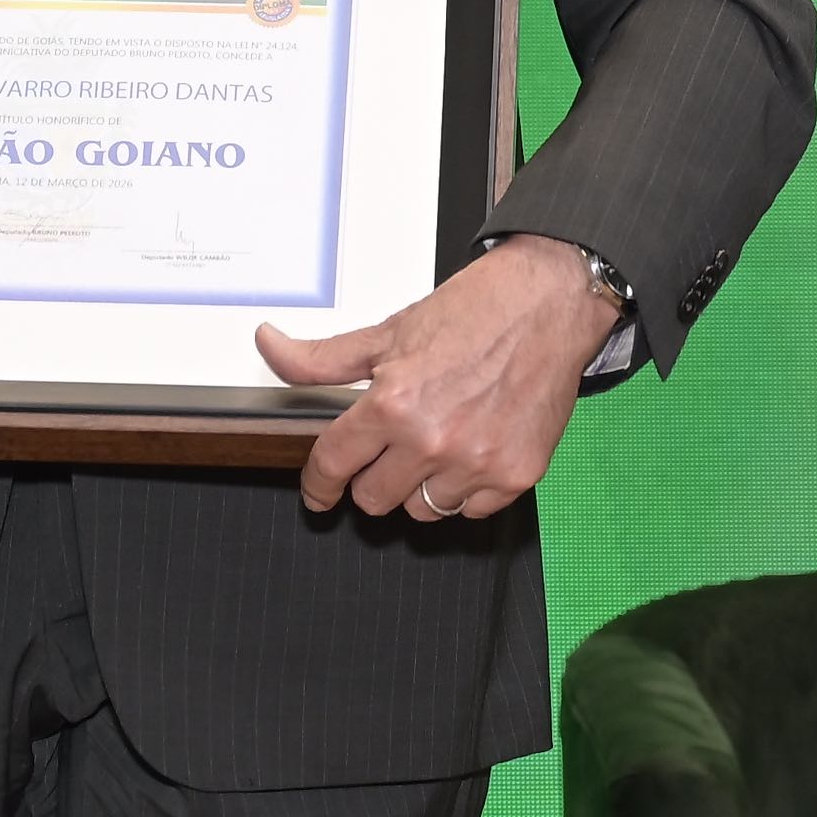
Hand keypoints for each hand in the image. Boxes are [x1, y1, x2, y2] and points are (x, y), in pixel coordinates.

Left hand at [257, 234, 616, 524]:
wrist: (546, 304)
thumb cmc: (473, 313)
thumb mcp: (388, 332)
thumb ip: (323, 358)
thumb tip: (269, 346)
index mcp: (393, 404)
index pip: (334, 465)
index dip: (318, 484)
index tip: (318, 494)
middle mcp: (431, 440)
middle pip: (373, 499)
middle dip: (371, 477)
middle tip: (389, 448)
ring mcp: (476, 463)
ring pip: (420, 512)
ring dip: (418, 487)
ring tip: (434, 444)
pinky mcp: (515, 477)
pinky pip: (469, 512)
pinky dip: (464, 491)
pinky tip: (470, 452)